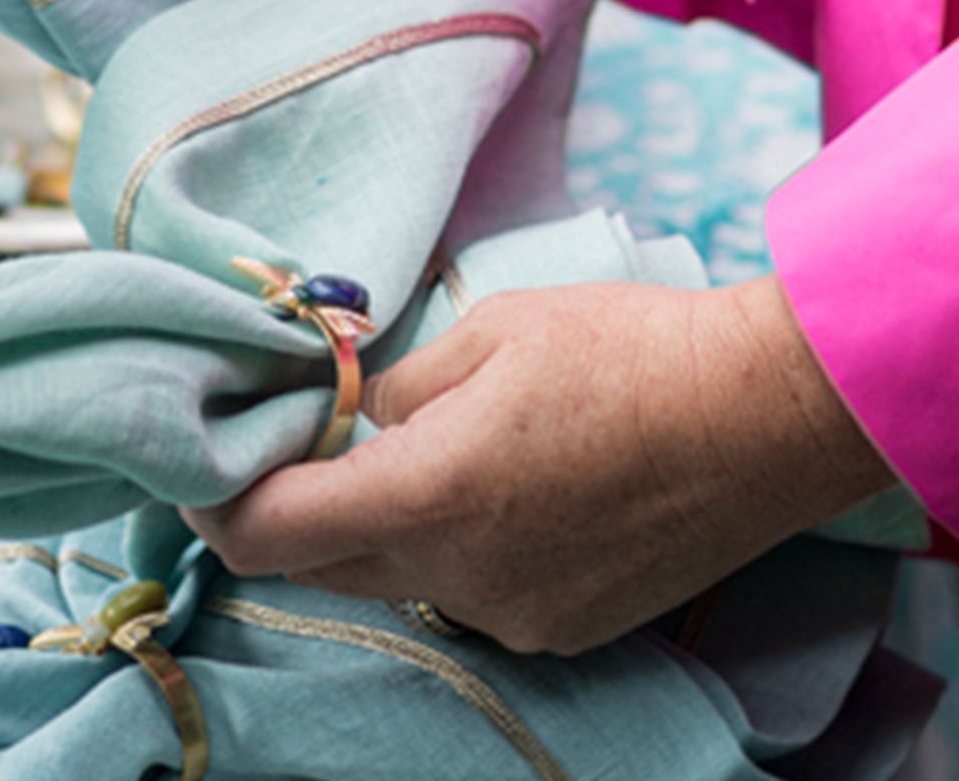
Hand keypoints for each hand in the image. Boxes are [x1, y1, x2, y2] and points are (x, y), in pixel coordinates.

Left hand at [184, 277, 893, 655]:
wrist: (763, 415)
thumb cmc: (628, 347)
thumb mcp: (492, 328)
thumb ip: (398, 384)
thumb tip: (347, 412)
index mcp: (431, 494)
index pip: (272, 531)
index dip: (214, 500)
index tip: (196, 461)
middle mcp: (460, 577)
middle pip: (324, 566)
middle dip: (291, 510)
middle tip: (286, 444)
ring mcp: (514, 616)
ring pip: (400, 579)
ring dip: (383, 524)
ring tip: (420, 445)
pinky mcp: (564, 629)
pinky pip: (470, 591)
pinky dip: (456, 544)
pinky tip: (503, 482)